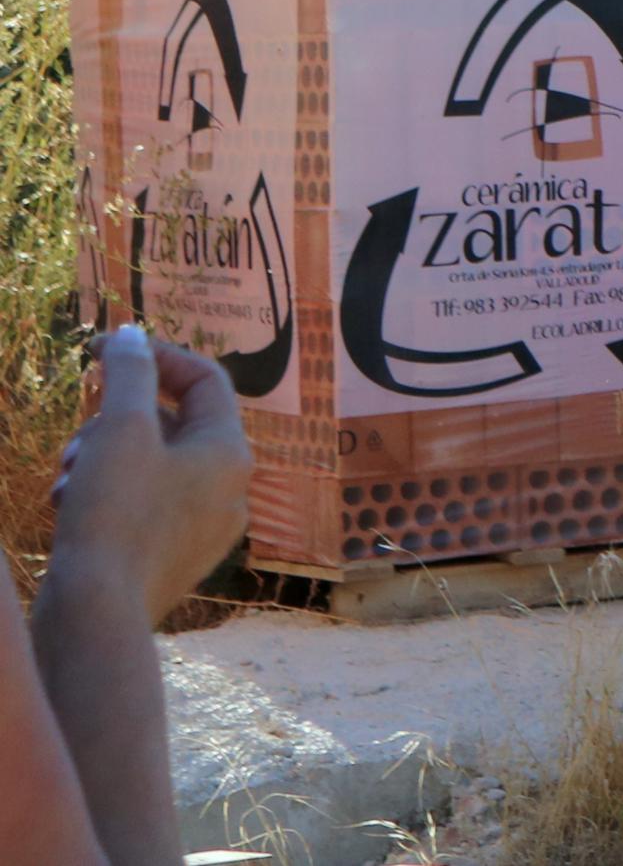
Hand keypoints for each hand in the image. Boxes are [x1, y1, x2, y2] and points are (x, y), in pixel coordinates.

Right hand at [52, 325, 252, 624]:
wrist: (95, 616)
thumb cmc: (114, 515)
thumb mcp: (120, 430)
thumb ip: (130, 373)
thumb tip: (132, 334)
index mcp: (229, 452)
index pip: (204, 380)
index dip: (154, 358)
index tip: (102, 353)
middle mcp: (228, 489)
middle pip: (170, 425)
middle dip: (114, 422)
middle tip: (78, 441)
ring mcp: (202, 529)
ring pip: (148, 466)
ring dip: (100, 460)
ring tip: (67, 480)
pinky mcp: (168, 558)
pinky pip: (139, 506)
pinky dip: (102, 497)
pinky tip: (66, 508)